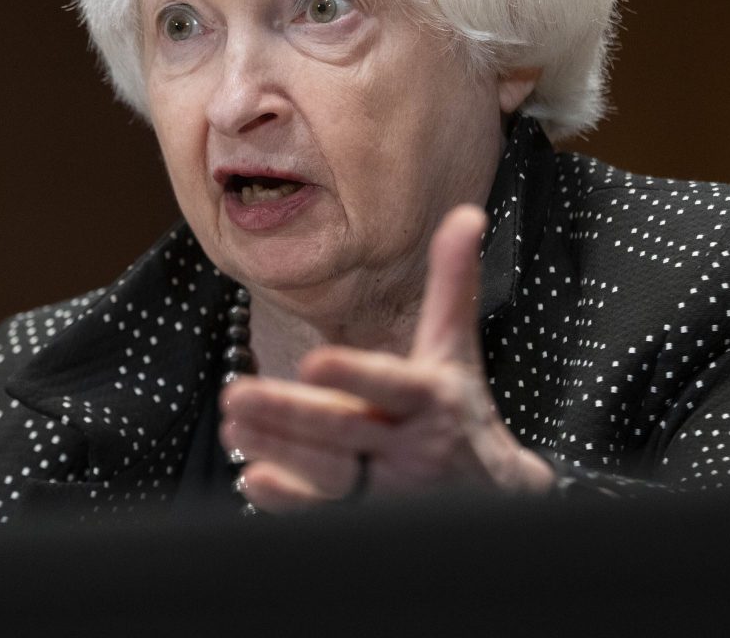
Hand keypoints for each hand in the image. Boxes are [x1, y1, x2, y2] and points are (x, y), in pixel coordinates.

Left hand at [219, 204, 553, 511]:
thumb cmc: (463, 407)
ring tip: (232, 426)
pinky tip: (252, 479)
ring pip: (330, 475)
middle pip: (346, 431)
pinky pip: (326, 513)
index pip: (391, 385)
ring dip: (280, 452)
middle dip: (290, 416)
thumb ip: (453, 284)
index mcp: (432, 397)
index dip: (356, 375)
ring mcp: (389, 488)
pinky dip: (290, 502)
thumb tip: (465, 211)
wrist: (496, 495)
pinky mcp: (369, 518)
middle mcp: (412, 446)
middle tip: (235, 396)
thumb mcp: (457, 347)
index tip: (312, 361)